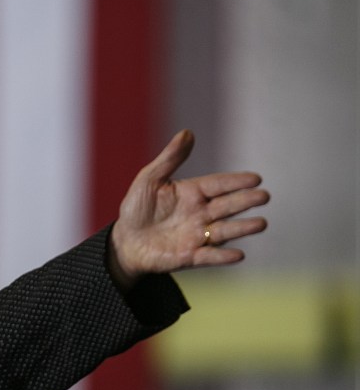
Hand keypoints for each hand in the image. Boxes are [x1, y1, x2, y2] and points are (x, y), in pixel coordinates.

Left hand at [108, 129, 268, 288]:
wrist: (125, 241)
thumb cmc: (137, 208)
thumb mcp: (148, 180)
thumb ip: (169, 159)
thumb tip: (187, 132)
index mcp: (193, 193)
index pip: (219, 184)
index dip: (236, 181)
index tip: (255, 178)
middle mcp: (201, 213)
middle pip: (227, 206)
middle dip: (246, 201)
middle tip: (264, 196)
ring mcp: (197, 235)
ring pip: (224, 231)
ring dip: (242, 228)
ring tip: (261, 224)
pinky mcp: (189, 256)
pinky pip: (209, 256)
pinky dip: (222, 256)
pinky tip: (238, 255)